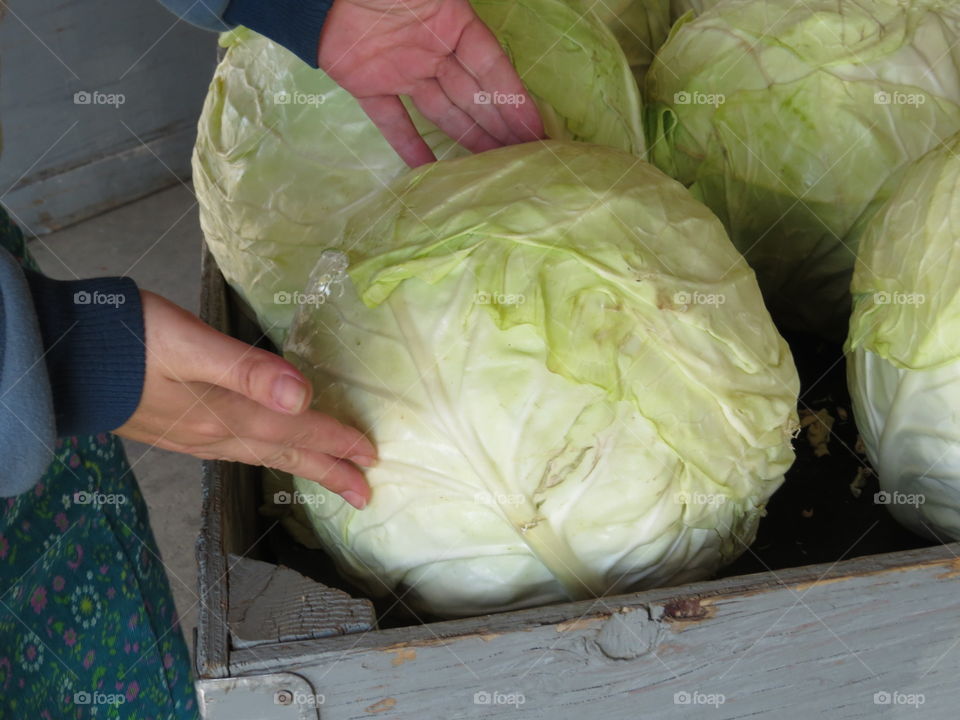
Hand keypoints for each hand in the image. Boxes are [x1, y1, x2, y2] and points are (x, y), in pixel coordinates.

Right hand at [115, 291, 375, 508]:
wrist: (66, 358)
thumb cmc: (129, 340)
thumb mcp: (190, 344)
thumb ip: (247, 370)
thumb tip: (302, 396)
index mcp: (228, 413)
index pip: (297, 432)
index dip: (336, 441)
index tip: (371, 456)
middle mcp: (217, 433)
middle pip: (286, 455)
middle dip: (328, 471)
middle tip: (363, 492)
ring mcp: (197, 437)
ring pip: (264, 457)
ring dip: (301, 467)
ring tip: (329, 479)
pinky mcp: (180, 431)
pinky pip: (239, 453)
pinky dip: (266, 457)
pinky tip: (266, 454)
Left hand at [319, 0, 543, 166]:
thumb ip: (460, 14)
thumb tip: (493, 47)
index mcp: (452, 23)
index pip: (491, 67)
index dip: (514, 99)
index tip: (535, 130)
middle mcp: (432, 50)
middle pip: (472, 95)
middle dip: (499, 126)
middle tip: (524, 159)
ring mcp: (401, 70)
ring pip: (442, 111)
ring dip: (468, 138)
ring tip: (493, 167)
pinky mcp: (366, 85)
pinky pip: (392, 120)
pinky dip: (408, 145)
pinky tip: (430, 171)